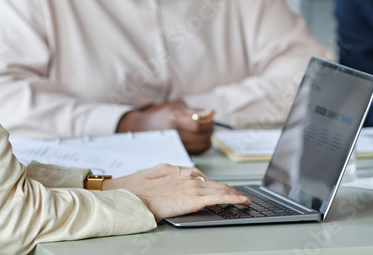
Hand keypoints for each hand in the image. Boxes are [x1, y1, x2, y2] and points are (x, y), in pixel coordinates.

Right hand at [105, 163, 249, 220]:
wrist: (129, 197)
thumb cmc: (135, 188)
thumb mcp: (153, 173)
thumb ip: (170, 173)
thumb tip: (182, 173)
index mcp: (177, 171)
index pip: (202, 177)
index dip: (213, 184)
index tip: (220, 187)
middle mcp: (187, 177)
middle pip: (214, 183)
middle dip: (228, 189)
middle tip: (239, 195)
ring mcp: (191, 187)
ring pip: (220, 188)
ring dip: (233, 193)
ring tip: (243, 199)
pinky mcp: (193, 199)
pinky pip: (219, 198)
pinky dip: (233, 198)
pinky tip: (241, 201)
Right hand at [116, 100, 214, 153]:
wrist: (144, 127)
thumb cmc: (160, 114)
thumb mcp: (176, 106)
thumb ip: (195, 111)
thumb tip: (212, 113)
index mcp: (174, 120)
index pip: (198, 125)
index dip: (208, 122)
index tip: (211, 117)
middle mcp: (175, 134)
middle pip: (202, 136)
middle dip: (210, 129)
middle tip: (209, 123)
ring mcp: (177, 145)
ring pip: (202, 145)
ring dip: (208, 137)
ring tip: (204, 130)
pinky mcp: (179, 152)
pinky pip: (198, 151)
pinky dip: (203, 145)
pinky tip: (200, 138)